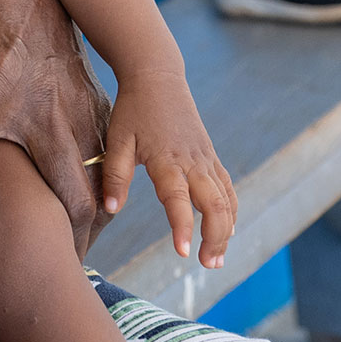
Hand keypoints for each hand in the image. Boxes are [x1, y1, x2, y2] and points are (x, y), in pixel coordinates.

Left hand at [0, 0, 111, 246]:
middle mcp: (42, 102)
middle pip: (61, 190)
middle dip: (62, 239)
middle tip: (47, 278)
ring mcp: (77, 103)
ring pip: (97, 180)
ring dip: (90, 220)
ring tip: (73, 257)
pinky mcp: (96, 99)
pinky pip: (108, 157)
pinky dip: (105, 190)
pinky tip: (96, 216)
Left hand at [101, 68, 237, 267]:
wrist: (157, 76)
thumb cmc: (133, 109)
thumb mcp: (116, 139)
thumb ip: (114, 175)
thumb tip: (110, 208)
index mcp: (166, 159)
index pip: (178, 200)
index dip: (181, 227)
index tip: (182, 253)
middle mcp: (192, 162)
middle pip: (215, 205)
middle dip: (215, 238)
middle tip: (208, 265)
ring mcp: (205, 158)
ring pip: (226, 199)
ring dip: (226, 230)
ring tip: (216, 258)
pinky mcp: (210, 155)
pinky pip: (227, 187)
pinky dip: (231, 210)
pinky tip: (227, 229)